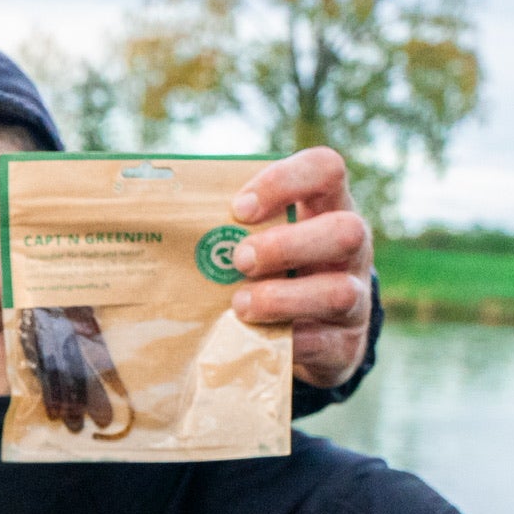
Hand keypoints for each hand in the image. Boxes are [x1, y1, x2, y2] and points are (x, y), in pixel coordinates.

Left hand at [228, 147, 374, 391]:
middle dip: (286, 246)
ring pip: (340, 293)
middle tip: (239, 259)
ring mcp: (356, 297)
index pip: (326, 170)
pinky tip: (254, 336)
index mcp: (329, 208)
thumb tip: (157, 210)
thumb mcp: (264, 238)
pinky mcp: (345, 344)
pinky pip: (323, 343)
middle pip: (346, 231)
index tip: (239, 208)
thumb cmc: (274, 270)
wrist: (312, 333)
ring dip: (281, 299)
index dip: (285, 182)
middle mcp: (353, 248)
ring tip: (239, 304)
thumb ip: (230, 224)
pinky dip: (284, 340)